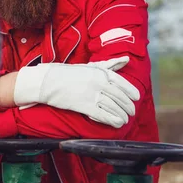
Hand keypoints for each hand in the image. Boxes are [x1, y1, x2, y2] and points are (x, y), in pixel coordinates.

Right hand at [13, 56, 139, 127]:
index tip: (136, 98)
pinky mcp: (84, 106)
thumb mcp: (89, 66)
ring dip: (122, 115)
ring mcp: (92, 94)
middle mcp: (98, 83)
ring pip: (113, 107)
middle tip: (131, 112)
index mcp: (100, 72)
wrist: (47, 81)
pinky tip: (117, 123)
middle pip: (120, 97)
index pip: (122, 83)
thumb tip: (126, 59)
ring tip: (125, 119)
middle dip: (128, 106)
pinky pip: (103, 115)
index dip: (131, 92)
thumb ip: (109, 64)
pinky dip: (112, 120)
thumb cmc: (67, 73)